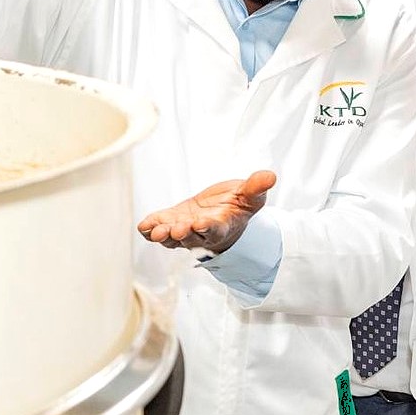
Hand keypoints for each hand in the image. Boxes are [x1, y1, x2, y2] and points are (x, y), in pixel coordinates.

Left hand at [137, 170, 277, 252]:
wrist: (221, 213)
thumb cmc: (236, 207)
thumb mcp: (249, 196)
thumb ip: (257, 187)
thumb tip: (271, 176)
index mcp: (221, 227)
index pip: (214, 230)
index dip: (207, 227)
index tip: (202, 223)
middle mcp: (200, 233)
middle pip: (190, 237)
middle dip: (182, 233)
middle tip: (178, 229)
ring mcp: (183, 230)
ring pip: (171, 238)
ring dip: (163, 235)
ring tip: (156, 230)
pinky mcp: (169, 222)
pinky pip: (157, 230)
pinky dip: (150, 229)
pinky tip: (144, 225)